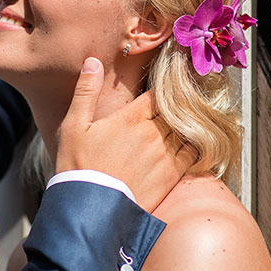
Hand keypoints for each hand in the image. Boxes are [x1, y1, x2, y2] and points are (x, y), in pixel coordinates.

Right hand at [56, 57, 196, 213]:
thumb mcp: (74, 126)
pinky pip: (193, 153)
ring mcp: (164, 154)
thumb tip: (92, 60)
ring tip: (192, 118)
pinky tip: (196, 142)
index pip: (158, 93)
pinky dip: (196, 144)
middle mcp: (152, 133)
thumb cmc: (78, 167)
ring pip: (186, 128)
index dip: (165, 88)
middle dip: (180, 103)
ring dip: (189, 122)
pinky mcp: (171, 175)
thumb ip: (86, 91)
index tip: (170, 84)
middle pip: (176, 109)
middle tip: (187, 98)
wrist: (90, 210)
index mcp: (130, 117)